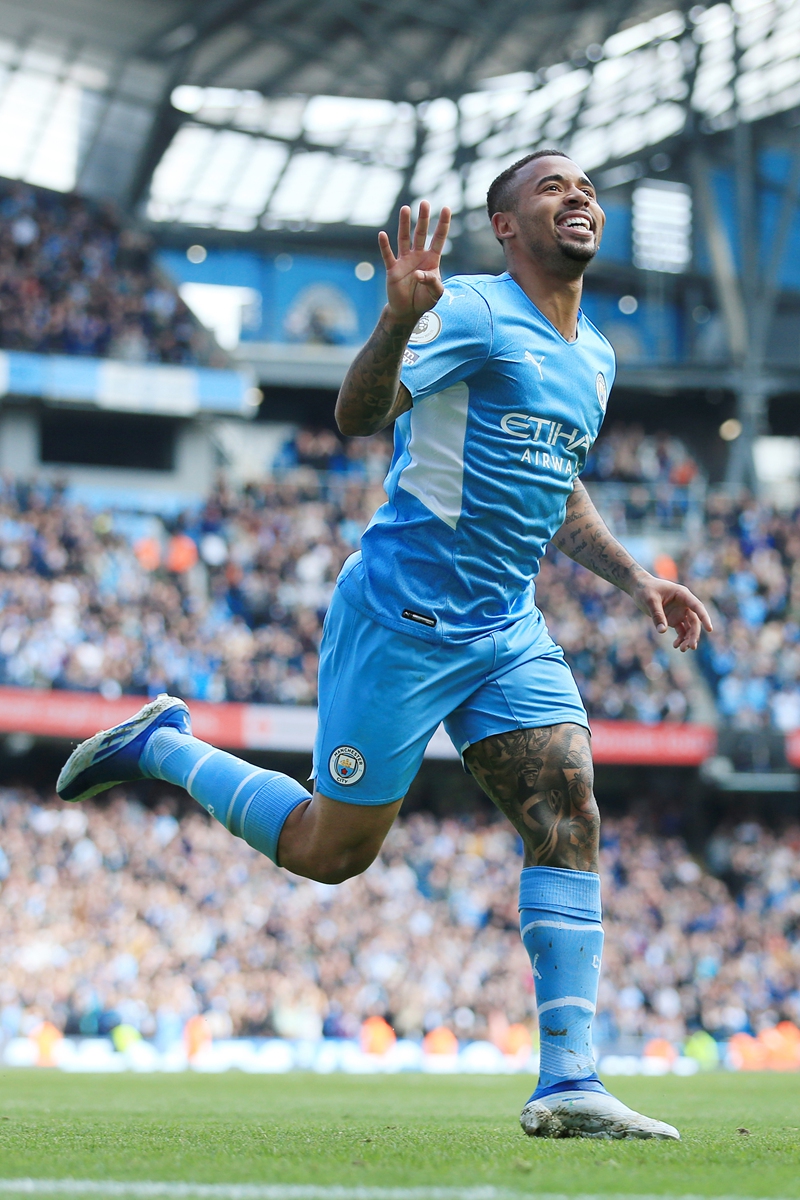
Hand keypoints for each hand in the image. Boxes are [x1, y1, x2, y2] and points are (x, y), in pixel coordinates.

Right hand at [378, 201, 450, 324]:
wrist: (408, 311)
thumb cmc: (424, 300)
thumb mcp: (435, 294)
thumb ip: (432, 282)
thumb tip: (419, 274)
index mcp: (431, 260)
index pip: (438, 239)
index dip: (443, 224)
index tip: (447, 208)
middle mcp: (418, 256)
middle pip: (421, 233)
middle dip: (423, 219)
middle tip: (424, 203)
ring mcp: (404, 261)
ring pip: (404, 239)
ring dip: (404, 224)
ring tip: (406, 209)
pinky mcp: (392, 269)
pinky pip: (388, 255)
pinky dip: (385, 246)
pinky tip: (383, 235)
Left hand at [632, 573, 712, 651]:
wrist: (638, 587)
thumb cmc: (645, 589)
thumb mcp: (650, 600)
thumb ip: (657, 615)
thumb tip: (663, 631)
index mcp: (682, 595)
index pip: (697, 606)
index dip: (704, 617)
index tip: (709, 629)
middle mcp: (684, 604)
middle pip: (694, 621)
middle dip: (694, 635)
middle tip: (691, 647)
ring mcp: (680, 612)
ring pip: (689, 627)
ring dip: (688, 639)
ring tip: (682, 649)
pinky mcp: (674, 618)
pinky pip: (681, 630)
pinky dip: (680, 638)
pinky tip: (676, 645)